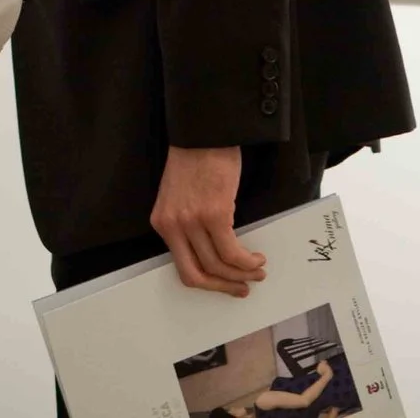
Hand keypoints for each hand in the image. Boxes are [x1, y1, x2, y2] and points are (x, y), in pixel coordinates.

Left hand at [150, 145, 266, 296]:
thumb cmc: (196, 159)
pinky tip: (256, 257)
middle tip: (243, 287)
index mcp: (162, 223)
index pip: (182, 267)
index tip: (223, 285)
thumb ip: (189, 224)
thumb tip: (212, 251)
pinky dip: (246, 260)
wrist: (204, 132)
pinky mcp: (214, 213)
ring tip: (257, 269)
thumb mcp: (181, 197)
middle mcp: (173, 226)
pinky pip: (232, 251)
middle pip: (198, 274)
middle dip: (224, 286)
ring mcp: (192, 221)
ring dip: (242, 273)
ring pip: (218, 266)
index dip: (207, 282)